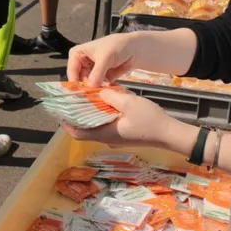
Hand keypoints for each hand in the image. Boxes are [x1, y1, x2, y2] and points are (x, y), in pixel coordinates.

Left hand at [62, 89, 176, 147]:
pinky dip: (101, 116)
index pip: (77, 132)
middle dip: (76, 116)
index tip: (60, 111)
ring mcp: (116, 138)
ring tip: (86, 99)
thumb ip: (111, 96)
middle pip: (85, 129)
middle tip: (72, 101)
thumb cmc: (150, 120)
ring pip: (96, 127)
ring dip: (90, 115)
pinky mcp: (123, 135)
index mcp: (105, 134)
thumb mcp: (129, 103)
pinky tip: (104, 102)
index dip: (66, 123)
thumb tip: (99, 91)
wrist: (170, 134)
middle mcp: (107, 138)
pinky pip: (106, 126)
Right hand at [67, 33, 136, 86]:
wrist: (135, 49)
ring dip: (94, 89)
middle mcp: (83, 63)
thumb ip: (97, 73)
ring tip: (101, 93)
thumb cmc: (118, 46)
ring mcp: (92, 71)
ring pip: (89, 84)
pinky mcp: (102, 78)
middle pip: (79, 79)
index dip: (75, 81)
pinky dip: (102, 90)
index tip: (80, 92)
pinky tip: (108, 91)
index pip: (72, 70)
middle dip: (86, 87)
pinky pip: (98, 87)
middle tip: (92, 95)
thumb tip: (90, 87)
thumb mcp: (106, 57)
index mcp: (78, 54)